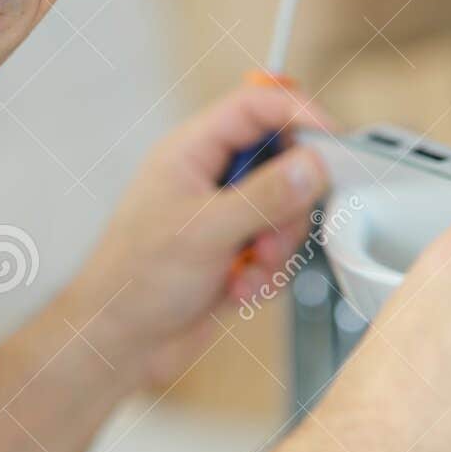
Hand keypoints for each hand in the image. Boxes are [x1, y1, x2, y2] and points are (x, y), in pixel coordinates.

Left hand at [65, 85, 333, 388]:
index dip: (297, 113)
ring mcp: (224, 216)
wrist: (119, 344)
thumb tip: (311, 166)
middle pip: (281, 161)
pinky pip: (277, 249)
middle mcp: (209, 178)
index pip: (255, 107)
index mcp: (190, 152)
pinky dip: (266, 274)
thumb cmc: (133, 280)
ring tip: (248, 270)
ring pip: (285, 211)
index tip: (332, 139)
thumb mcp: (205, 232)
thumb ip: (264, 197)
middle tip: (274, 231)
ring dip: (276, 247)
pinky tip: (238, 291)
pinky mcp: (235, 252)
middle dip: (288, 204)